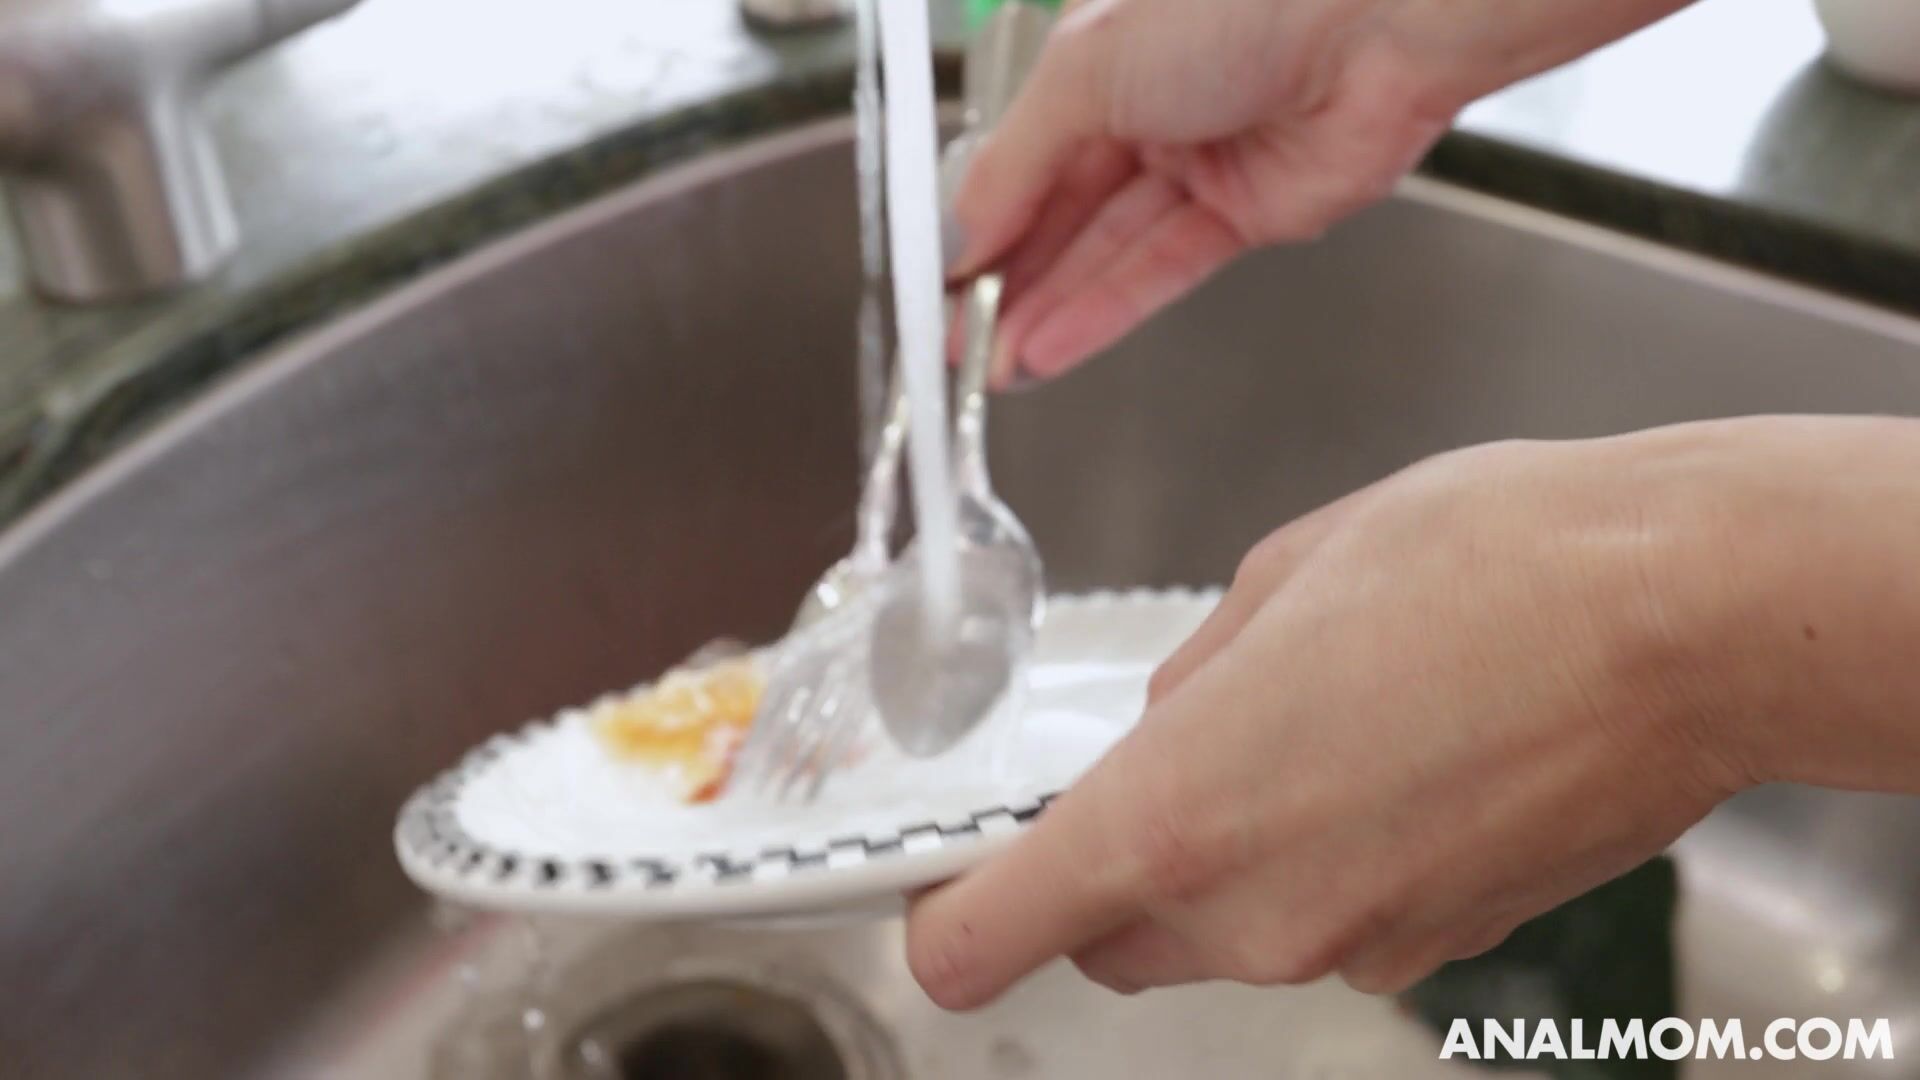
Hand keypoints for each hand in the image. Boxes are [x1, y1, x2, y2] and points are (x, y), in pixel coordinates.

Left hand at [906, 417, 1919, 1007]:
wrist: (1690, 620)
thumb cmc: (1496, 566)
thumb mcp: (1282, 576)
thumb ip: (1189, 682)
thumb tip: (1166, 728)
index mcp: (1177, 819)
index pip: (988, 940)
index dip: (948, 917)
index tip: (945, 882)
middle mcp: (1257, 916)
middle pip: (1107, 939)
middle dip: (1099, 872)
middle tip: (1154, 766)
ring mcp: (1357, 944)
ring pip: (1221, 937)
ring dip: (1223, 861)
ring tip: (1305, 732)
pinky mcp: (1441, 944)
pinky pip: (1326, 922)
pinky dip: (1320, 866)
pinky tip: (1383, 760)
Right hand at [952, 0, 1695, 385]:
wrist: (1378, 20)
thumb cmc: (1241, 5)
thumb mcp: (1085, 73)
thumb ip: (1015, 165)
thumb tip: (959, 236)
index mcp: (1098, 61)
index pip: (1018, 162)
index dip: (974, 227)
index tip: (934, 286)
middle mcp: (1145, 113)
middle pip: (1060, 216)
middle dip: (1004, 285)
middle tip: (952, 344)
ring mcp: (1199, 166)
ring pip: (1105, 253)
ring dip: (1046, 313)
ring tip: (991, 367)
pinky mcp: (1250, 214)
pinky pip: (1160, 271)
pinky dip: (1102, 313)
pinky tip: (1049, 349)